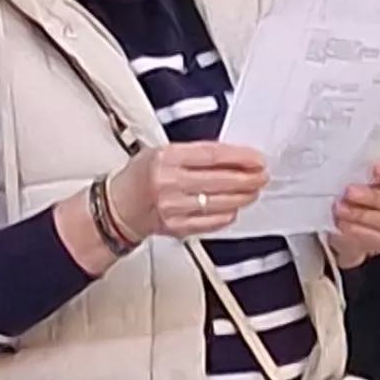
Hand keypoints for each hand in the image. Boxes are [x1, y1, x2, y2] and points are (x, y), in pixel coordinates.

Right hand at [104, 140, 269, 241]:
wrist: (118, 207)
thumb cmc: (141, 177)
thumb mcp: (162, 152)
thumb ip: (195, 154)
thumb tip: (232, 157)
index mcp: (166, 159)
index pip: (212, 155)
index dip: (240, 158)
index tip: (257, 159)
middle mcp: (169, 183)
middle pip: (220, 180)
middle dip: (248, 179)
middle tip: (261, 176)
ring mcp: (173, 208)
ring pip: (219, 203)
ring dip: (242, 197)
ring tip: (252, 191)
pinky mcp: (176, 227)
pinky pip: (210, 222)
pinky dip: (226, 215)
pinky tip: (233, 209)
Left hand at [327, 160, 379, 263]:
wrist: (359, 219)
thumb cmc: (365, 190)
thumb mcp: (366, 176)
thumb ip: (365, 170)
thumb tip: (349, 163)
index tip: (376, 169)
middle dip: (372, 197)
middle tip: (350, 192)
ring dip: (361, 216)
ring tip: (340, 209)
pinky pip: (376, 239)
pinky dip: (358, 232)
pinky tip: (344, 225)